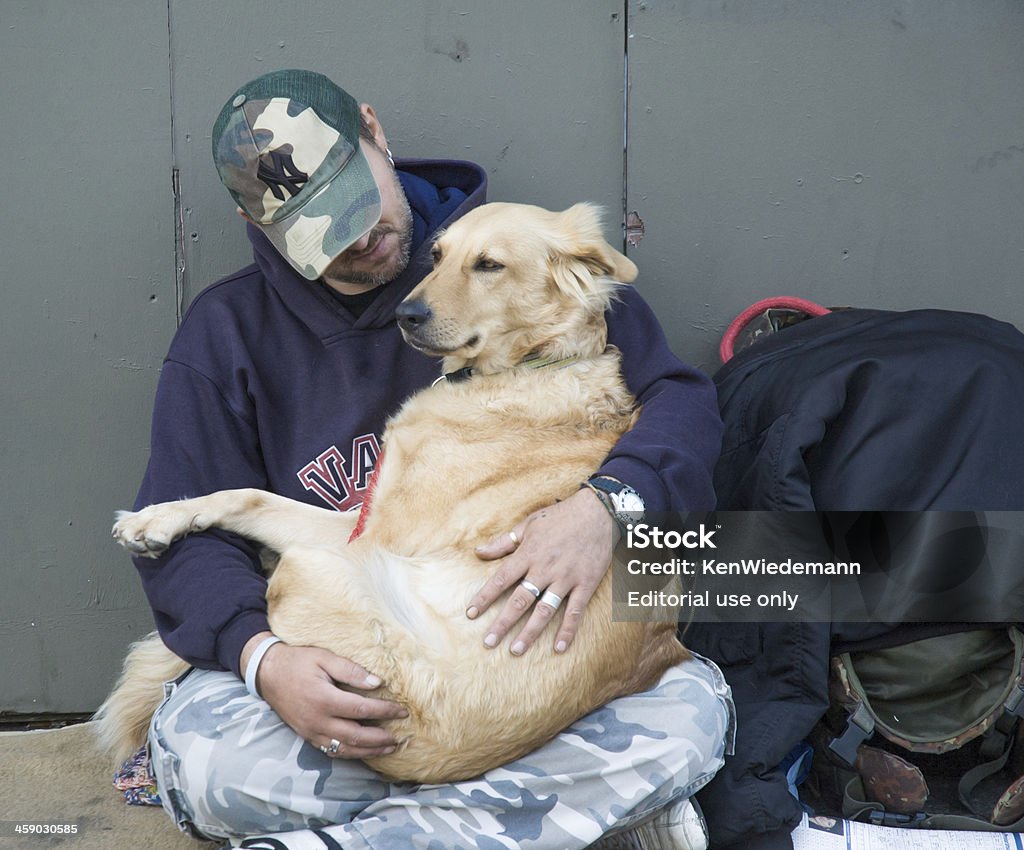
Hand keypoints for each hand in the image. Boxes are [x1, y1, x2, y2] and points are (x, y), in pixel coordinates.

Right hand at [243, 634, 408, 758]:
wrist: (267, 673)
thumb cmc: (298, 661)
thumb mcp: (324, 657)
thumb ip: (351, 670)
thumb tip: (377, 683)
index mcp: (324, 699)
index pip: (362, 710)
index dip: (385, 712)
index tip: (402, 711)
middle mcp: (318, 720)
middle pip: (356, 736)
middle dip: (380, 738)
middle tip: (399, 737)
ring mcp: (311, 732)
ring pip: (344, 749)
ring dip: (368, 751)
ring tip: (388, 748)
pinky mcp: (307, 737)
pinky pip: (331, 751)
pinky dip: (350, 753)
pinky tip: (364, 750)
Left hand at [469, 488, 615, 655]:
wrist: (597, 512)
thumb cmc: (560, 517)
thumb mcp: (528, 524)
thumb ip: (503, 542)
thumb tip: (477, 552)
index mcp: (528, 554)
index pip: (501, 579)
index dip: (485, 597)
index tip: (471, 614)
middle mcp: (545, 569)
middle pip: (520, 600)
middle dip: (503, 623)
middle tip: (488, 642)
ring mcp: (566, 578)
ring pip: (544, 610)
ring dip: (530, 632)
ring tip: (516, 650)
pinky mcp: (586, 584)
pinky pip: (575, 611)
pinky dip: (568, 630)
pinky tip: (558, 648)